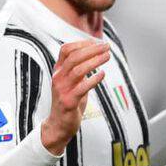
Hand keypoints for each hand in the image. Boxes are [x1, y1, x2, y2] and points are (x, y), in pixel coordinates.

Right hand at [41, 40, 109, 155]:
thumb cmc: (69, 99)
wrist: (59, 124)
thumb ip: (80, 67)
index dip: (82, 43)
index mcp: (58, 70)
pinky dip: (94, 79)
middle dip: (92, 49)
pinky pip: (82, 88)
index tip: (97, 42)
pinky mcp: (68, 101)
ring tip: (107, 57)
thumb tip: (97, 51)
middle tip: (106, 47)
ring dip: (95, 61)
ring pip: (78, 70)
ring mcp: (62, 90)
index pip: (65, 50)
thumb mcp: (72, 80)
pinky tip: (102, 74)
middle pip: (73, 57)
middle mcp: (58, 78)